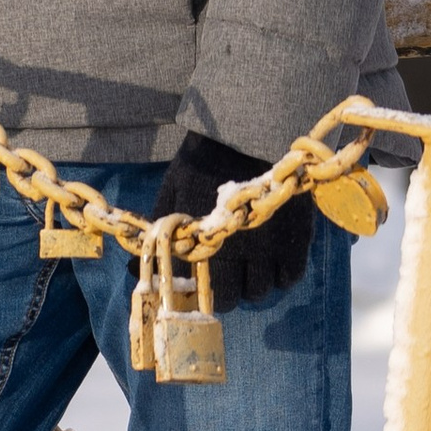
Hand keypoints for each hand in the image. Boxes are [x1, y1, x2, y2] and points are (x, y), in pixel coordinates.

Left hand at [157, 130, 317, 316]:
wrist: (249, 133)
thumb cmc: (204, 161)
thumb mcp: (173, 191)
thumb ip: (161, 231)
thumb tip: (131, 268)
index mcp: (207, 241)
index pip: (204, 290)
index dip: (201, 290)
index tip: (201, 280)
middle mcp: (240, 251)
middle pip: (237, 297)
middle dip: (230, 289)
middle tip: (227, 273)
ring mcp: (272, 247)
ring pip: (262, 290)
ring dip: (254, 282)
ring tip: (248, 263)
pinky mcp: (298, 239)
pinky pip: (289, 277)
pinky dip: (279, 274)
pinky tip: (270, 258)